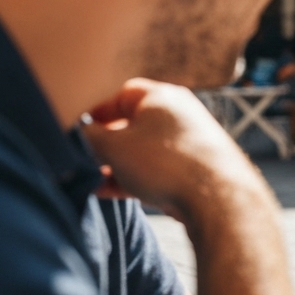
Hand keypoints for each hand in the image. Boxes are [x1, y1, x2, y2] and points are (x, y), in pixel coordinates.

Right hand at [82, 79, 256, 219]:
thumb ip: (89, 137)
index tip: (76, 130)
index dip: (95, 111)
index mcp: (162, 97)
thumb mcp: (114, 147)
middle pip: (131, 124)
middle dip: (104, 143)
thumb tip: (77, 134)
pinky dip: (132, 178)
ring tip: (89, 180)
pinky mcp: (194, 171)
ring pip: (142, 150)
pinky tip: (107, 193)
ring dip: (114, 165)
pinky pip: (155, 170)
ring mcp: (188, 144)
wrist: (218, 200)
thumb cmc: (165, 164)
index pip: (121, 94)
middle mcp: (179, 115)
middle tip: (81, 158)